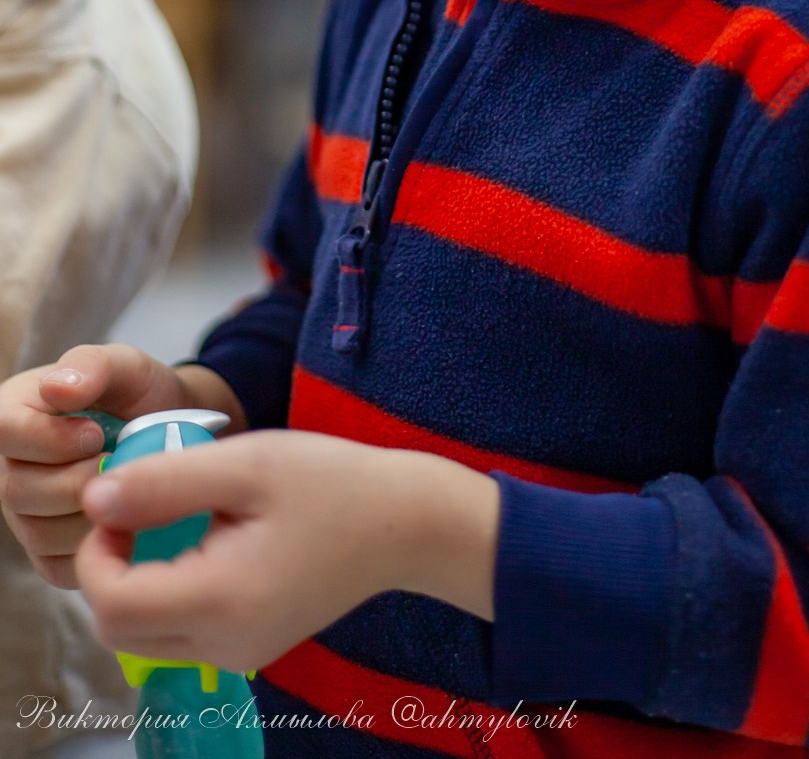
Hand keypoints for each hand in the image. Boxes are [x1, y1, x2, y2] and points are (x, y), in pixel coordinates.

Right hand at [0, 343, 238, 587]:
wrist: (171, 433)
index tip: (97, 434)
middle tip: (121, 464)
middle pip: (17, 490)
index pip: (3, 431)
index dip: (49, 439)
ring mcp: (25, 516)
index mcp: (14, 414)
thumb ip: (93, 366)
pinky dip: (98, 545)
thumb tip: (57, 388)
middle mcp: (10, 469)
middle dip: (78, 479)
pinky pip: (60, 565)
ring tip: (128, 486)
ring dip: (93, 513)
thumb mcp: (126, 365)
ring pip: (39, 532)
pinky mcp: (49, 555)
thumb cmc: (140, 395)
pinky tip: (127, 517)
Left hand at [76, 433, 499, 672]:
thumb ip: (163, 481)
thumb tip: (94, 498)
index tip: (124, 498)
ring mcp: (238, 653)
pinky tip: (206, 539)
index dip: (98, 549)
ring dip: (138, 580)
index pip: (111, 603)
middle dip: (111, 567)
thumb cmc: (333, 483)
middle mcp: (223, 645)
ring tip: (177, 516)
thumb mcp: (247, 463)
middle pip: (119, 630)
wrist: (406, 524)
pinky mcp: (250, 646)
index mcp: (220, 600)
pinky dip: (169, 590)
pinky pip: (181, 632)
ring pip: (145, 636)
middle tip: (142, 507)